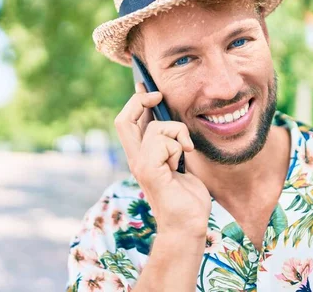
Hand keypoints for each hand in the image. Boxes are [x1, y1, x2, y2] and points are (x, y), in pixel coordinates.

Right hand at [114, 83, 210, 239]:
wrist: (188, 225)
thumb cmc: (187, 197)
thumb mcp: (178, 161)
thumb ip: (170, 143)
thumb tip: (170, 118)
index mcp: (140, 156)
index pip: (126, 122)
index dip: (135, 102)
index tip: (148, 88)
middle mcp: (135, 159)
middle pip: (123, 119)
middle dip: (140, 100)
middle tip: (158, 96)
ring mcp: (140, 165)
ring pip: (155, 128)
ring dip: (177, 133)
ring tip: (185, 151)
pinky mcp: (149, 170)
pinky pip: (163, 141)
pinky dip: (179, 145)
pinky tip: (183, 161)